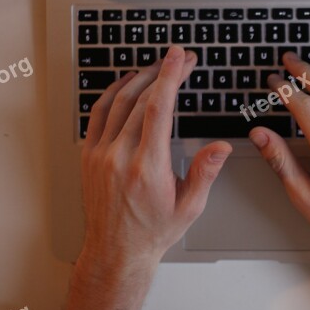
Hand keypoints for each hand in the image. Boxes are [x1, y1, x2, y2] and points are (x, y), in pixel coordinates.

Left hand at [64, 46, 231, 309]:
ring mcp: (100, 154)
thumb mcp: (189, 207)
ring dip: (138, 78)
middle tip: (178, 58)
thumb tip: (220, 148)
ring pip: (117, 102)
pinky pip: (98, 114)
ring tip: (156, 66)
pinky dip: (113, 93)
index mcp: (147, 167)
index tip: (180, 58)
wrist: (116, 252)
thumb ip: (205, 173)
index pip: (158, 108)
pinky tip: (125, 84)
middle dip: (162, 72)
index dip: (170, 77)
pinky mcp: (89, 156)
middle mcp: (120, 156)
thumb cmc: (153, 231)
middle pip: (139, 98)